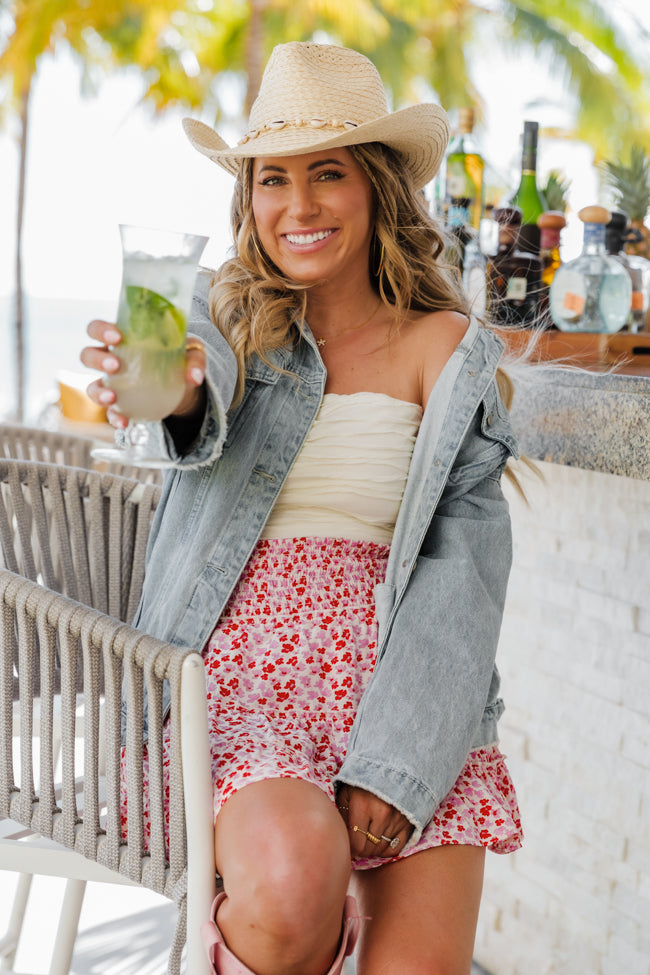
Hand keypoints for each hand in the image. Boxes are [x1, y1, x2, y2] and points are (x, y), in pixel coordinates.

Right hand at [80, 320, 206, 428]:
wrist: (184, 389)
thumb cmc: (180, 360)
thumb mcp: (192, 354)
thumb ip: (194, 360)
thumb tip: (194, 377)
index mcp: (123, 339)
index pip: (98, 329)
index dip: (100, 330)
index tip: (116, 337)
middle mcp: (110, 360)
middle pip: (88, 355)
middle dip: (97, 359)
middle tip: (116, 365)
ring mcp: (112, 384)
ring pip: (91, 386)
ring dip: (98, 391)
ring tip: (112, 397)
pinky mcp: (119, 405)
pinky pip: (109, 412)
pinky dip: (114, 418)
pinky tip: (124, 422)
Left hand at [336, 785, 412, 858]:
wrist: (391, 766)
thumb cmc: (363, 780)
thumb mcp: (346, 792)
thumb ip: (342, 815)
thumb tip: (340, 839)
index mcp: (363, 806)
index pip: (355, 843)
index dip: (350, 847)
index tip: (348, 843)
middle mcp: (382, 814)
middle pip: (368, 849)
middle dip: (360, 848)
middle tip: (358, 839)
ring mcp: (397, 819)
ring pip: (381, 849)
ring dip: (373, 847)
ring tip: (368, 837)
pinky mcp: (408, 822)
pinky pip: (396, 848)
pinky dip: (387, 849)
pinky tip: (380, 841)